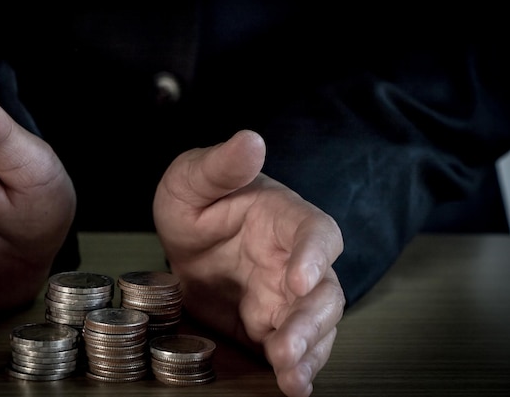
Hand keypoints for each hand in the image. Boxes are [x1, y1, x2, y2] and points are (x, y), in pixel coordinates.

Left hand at [153, 130, 344, 396]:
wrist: (187, 244)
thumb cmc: (197, 202)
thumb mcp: (193, 179)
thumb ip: (221, 165)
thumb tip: (251, 140)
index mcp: (284, 219)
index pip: (316, 232)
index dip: (314, 255)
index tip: (299, 277)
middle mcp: (295, 260)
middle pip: (324, 291)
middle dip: (310, 320)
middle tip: (287, 344)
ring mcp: (285, 297)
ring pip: (316, 326)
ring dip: (307, 351)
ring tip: (291, 377)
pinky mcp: (270, 326)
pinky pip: (293, 349)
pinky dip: (296, 368)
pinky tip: (291, 385)